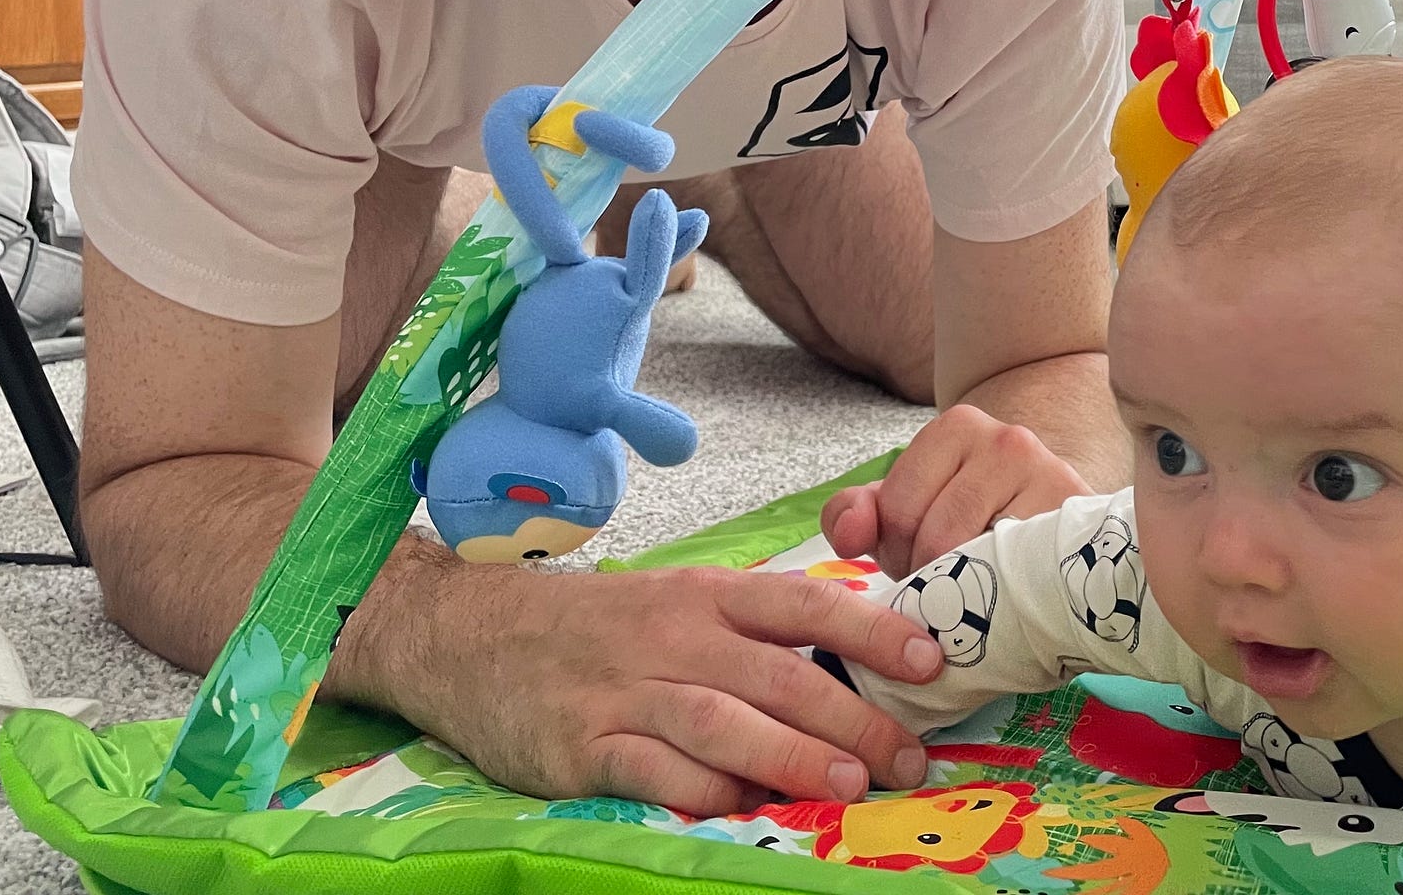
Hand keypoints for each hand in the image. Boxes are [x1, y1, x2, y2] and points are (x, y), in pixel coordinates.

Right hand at [389, 557, 944, 816]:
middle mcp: (673, 638)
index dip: (872, 631)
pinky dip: (704, 790)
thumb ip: (755, 632)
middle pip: (777, 674)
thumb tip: (855, 666)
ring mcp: (626, 692)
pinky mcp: (582, 747)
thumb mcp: (679, 604)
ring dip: (793, 755)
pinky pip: (654, 772)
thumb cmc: (600, 626)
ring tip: (851, 783)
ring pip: (724, 722)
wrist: (472, 636)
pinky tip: (746, 806)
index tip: (930, 659)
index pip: (804, 605)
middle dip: (853, 716)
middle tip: (910, 753)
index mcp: (706, 596)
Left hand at [821, 404, 1089, 580]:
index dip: (895, 552)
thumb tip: (851, 534)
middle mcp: (1008, 441)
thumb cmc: (971, 515)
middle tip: (947, 582)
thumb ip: (859, 514)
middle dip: (929, 575)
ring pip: (977, 559)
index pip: (897, 510)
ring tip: (975, 588)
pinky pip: (1020, 574)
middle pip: (935, 536)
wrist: (1055, 516)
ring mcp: (1051, 476)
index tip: (917, 561)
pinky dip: (1005, 596)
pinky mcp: (1078, 521)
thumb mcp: (909, 506)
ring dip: (966, 591)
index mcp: (958, 427)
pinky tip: (1008, 593)